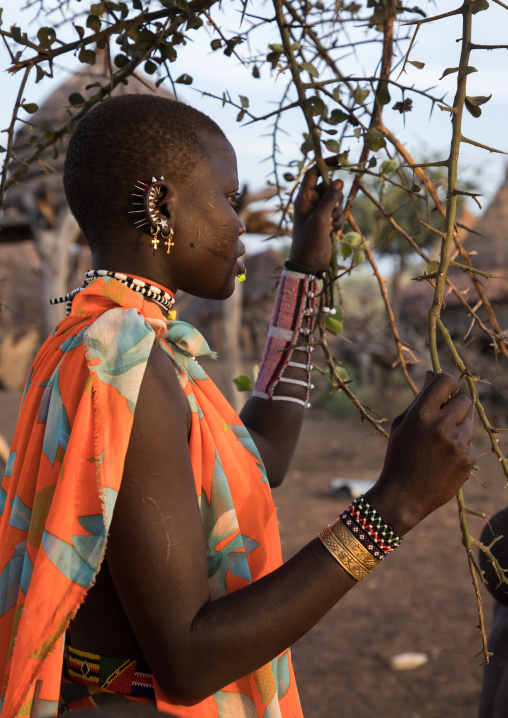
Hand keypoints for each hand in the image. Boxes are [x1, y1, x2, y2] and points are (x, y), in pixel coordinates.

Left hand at [290, 159, 344, 272]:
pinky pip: (338, 213)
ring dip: (337, 212)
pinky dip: (338, 221)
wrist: (309, 262)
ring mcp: (319, 211)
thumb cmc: (310, 240)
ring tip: (329, 225)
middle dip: (335, 198)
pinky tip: (331, 232)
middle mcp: (311, 201)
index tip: (342, 158)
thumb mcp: (320, 218)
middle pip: (329, 186)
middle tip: (330, 212)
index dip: (326, 163)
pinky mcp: (327, 220)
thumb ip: (329, 198)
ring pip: (336, 201)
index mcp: (303, 197)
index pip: (314, 172)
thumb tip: (339, 180)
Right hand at [365, 372, 474, 535]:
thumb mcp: (402, 424)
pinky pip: (469, 445)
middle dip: (456, 407)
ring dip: (458, 430)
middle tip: (443, 420)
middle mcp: (440, 426)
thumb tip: (431, 373)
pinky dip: (460, 450)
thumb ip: (420, 399)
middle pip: (464, 401)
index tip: (446, 389)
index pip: (445, 381)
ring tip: (439, 446)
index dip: (448, 382)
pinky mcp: (467, 460)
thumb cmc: (399, 456)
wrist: (403, 496)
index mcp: (420, 415)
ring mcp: (456, 444)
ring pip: (469, 424)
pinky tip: (443, 462)